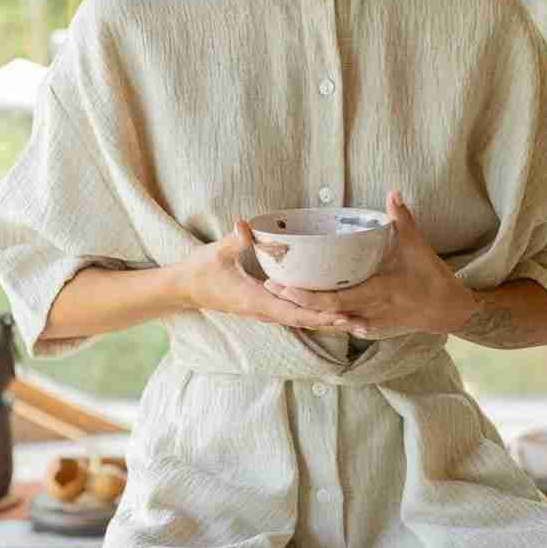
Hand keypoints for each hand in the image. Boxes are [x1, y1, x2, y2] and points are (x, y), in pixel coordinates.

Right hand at [175, 221, 353, 332]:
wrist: (183, 289)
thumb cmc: (199, 271)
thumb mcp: (216, 253)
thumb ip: (234, 239)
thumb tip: (245, 224)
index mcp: (255, 300)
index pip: (293, 311)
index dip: (318, 314)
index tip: (342, 314)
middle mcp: (263, 310)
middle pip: (304, 320)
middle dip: (332, 322)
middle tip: (363, 323)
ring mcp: (263, 311)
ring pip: (300, 320)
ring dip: (326, 322)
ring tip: (356, 322)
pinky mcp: (263, 307)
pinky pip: (292, 314)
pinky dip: (313, 316)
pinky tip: (330, 313)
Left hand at [259, 190, 477, 340]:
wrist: (449, 311)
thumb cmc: (434, 281)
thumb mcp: (419, 249)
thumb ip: (403, 221)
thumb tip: (394, 193)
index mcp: (377, 292)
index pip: (334, 298)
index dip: (307, 296)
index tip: (285, 285)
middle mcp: (369, 311)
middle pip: (324, 310)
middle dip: (296, 300)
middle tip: (271, 286)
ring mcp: (370, 322)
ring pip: (331, 319)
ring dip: (307, 310)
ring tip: (282, 295)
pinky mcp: (372, 326)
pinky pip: (343, 323)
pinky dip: (325, 317)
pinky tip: (308, 310)